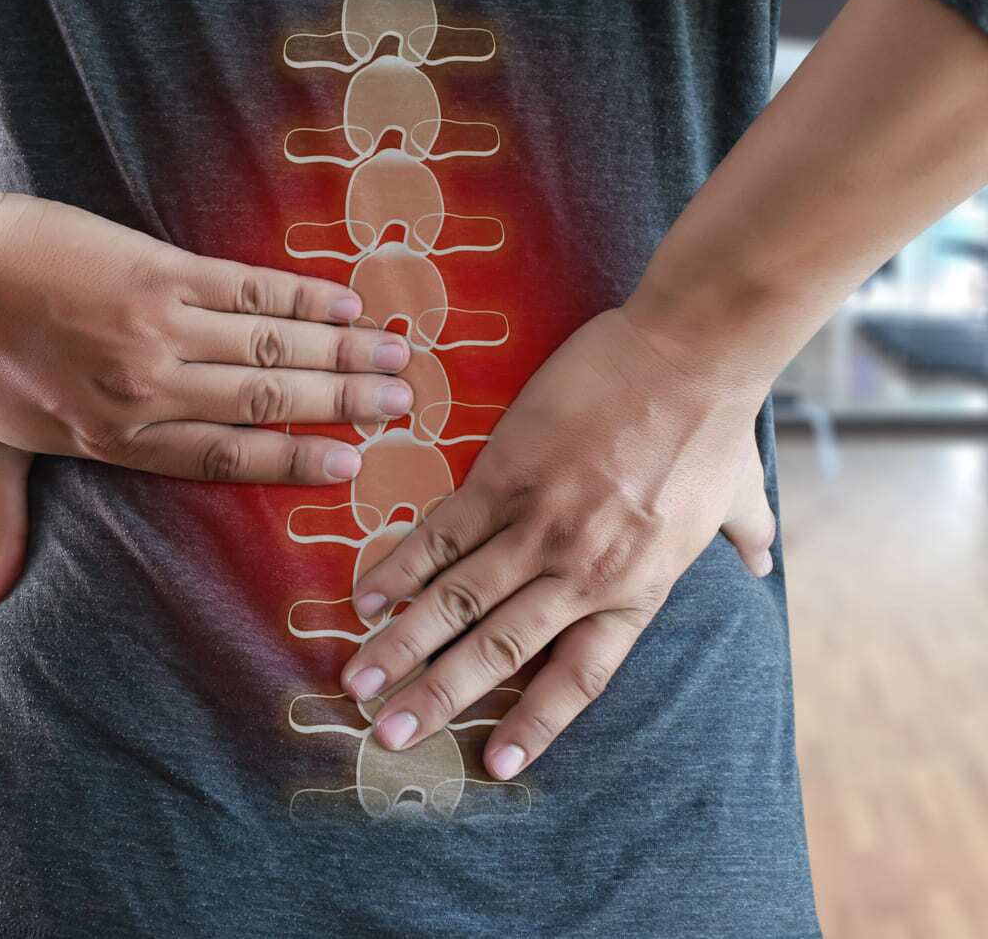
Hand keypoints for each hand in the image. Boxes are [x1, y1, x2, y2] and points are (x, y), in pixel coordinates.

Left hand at [0, 192, 417, 611]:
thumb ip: (1, 527)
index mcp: (117, 438)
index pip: (225, 457)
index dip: (292, 462)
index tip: (351, 468)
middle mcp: (147, 388)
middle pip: (264, 403)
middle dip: (343, 407)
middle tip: (405, 409)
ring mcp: (157, 326)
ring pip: (270, 348)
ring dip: (342, 353)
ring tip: (400, 358)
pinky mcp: (159, 270)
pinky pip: (248, 288)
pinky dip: (302, 297)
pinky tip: (347, 304)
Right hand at [335, 307, 775, 779]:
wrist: (688, 353)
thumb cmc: (713, 422)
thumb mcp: (738, 495)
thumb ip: (745, 536)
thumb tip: (763, 561)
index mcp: (636, 589)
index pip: (578, 678)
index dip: (534, 724)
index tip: (495, 767)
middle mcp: (582, 571)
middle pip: (495, 651)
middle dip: (435, 698)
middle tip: (388, 736)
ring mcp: (538, 524)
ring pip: (455, 601)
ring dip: (400, 645)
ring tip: (357, 681)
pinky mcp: (504, 475)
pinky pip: (441, 534)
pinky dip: (399, 568)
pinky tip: (366, 597)